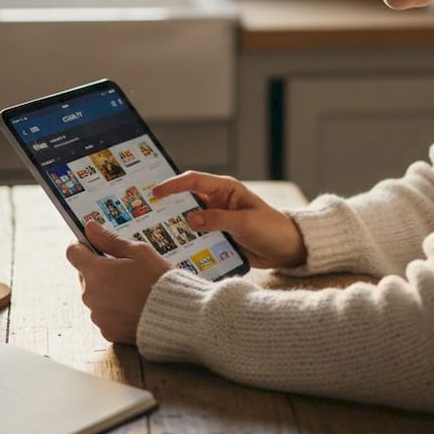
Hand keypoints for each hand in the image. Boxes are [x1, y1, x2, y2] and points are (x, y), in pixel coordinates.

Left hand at [65, 220, 173, 344]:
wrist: (177, 317)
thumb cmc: (159, 280)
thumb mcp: (139, 252)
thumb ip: (110, 239)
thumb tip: (90, 227)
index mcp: (96, 272)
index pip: (73, 252)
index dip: (82, 245)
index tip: (93, 243)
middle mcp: (90, 295)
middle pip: (85, 275)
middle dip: (100, 269)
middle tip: (125, 269)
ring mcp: (98, 316)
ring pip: (95, 296)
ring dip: (107, 291)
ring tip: (134, 290)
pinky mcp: (108, 331)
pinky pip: (105, 315)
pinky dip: (115, 310)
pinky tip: (134, 306)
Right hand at [152, 171, 305, 268]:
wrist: (287, 250)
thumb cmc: (272, 229)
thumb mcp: (246, 223)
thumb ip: (219, 220)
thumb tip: (190, 220)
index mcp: (226, 189)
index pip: (194, 181)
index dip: (174, 185)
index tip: (156, 192)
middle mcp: (217, 202)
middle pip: (186, 201)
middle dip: (169, 208)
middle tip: (147, 215)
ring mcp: (216, 220)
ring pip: (189, 222)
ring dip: (177, 228)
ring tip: (156, 236)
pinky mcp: (217, 237)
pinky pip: (197, 238)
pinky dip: (188, 244)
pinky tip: (175, 252)